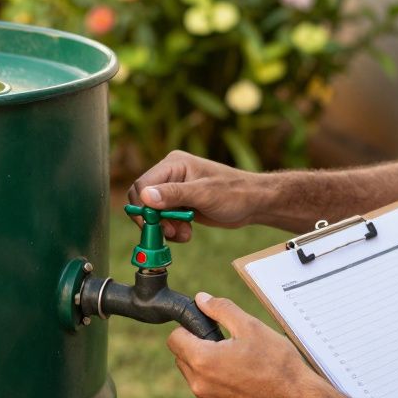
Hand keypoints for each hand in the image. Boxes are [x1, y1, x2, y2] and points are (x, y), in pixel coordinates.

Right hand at [127, 150, 265, 241]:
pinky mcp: (180, 204)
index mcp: (173, 164)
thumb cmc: (235, 192)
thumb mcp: (204, 194)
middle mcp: (171, 175)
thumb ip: (174, 194)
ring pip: (154, 212)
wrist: (254, 203)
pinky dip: (172, 229)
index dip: (144, 207)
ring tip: (183, 233)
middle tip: (169, 232)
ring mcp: (175, 190)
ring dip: (165, 227)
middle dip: (154, 220)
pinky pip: (164, 219)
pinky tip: (187, 232)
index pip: (143, 185)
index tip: (153, 224)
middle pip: (144, 199)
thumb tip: (145, 196)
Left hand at [167, 293, 332, 397]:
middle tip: (226, 342)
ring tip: (236, 360)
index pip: (174, 339)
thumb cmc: (277, 363)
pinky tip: (241, 377)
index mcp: (202, 360)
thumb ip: (221, 309)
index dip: (188, 328)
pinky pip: (207, 391)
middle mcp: (199, 384)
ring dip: (205, 365)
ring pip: (193, 375)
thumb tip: (201, 299)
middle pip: (181, 357)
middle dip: (196, 346)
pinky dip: (216, 382)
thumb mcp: (250, 326)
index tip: (207, 327)